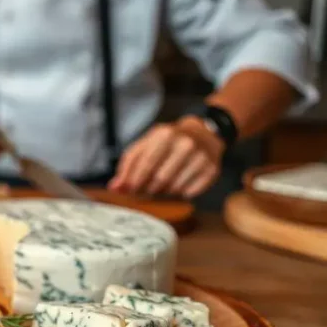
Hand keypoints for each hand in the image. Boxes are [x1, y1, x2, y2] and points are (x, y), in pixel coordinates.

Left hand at [109, 117, 224, 197]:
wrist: (202, 134)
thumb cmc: (167, 142)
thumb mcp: (145, 146)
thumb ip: (127, 166)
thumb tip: (115, 188)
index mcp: (165, 135)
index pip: (146, 164)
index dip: (135, 181)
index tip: (129, 190)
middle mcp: (186, 144)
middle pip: (160, 179)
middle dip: (149, 188)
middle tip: (146, 188)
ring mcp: (201, 157)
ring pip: (175, 188)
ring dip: (164, 191)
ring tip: (163, 183)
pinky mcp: (212, 170)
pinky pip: (189, 193)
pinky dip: (180, 193)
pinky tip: (179, 183)